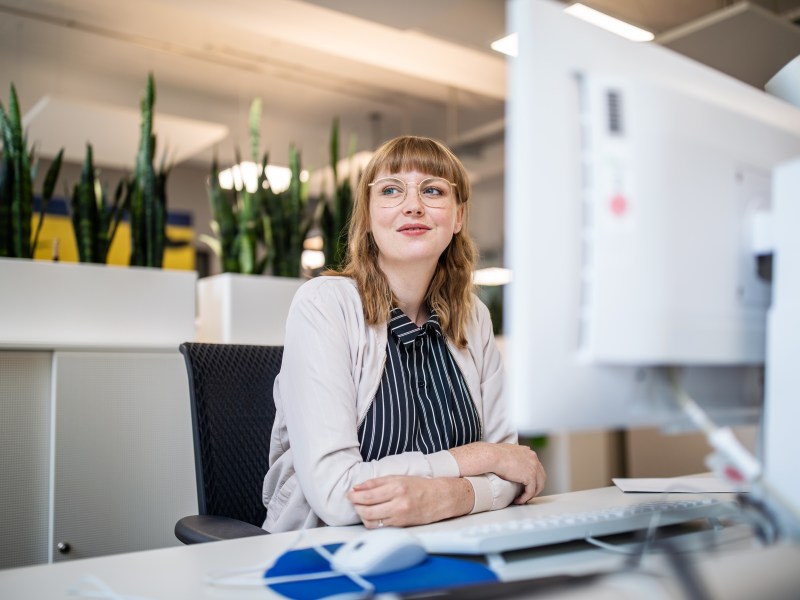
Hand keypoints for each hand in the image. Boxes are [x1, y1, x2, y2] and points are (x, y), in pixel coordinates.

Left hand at [347, 476, 472, 527]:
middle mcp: (398, 503)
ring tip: (361, 508)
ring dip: (362, 515)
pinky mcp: (401, 525)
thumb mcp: (397, 477)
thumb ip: (376, 483)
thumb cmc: (419, 486)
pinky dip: (371, 522)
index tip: (349, 494)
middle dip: (355, 506)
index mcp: (396, 488)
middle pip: (367, 509)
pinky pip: (380, 527)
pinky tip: (371, 515)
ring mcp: (399, 516)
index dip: (354, 496)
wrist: (439, 498)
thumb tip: (357, 487)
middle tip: (353, 501)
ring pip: (371, 521)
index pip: (368, 496)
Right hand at [450, 442, 545, 503]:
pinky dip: (525, 498)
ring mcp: (534, 468)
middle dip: (535, 487)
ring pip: (538, 486)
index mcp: (529, 453)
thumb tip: (511, 458)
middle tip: (526, 494)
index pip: (537, 467)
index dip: (533, 477)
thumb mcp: (508, 450)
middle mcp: (534, 459)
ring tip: (522, 499)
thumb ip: (514, 454)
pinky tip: (518, 500)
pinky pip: (530, 491)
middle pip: (541, 477)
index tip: (526, 485)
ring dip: (531, 494)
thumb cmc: (494, 453)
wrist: (492, 456)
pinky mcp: (530, 477)